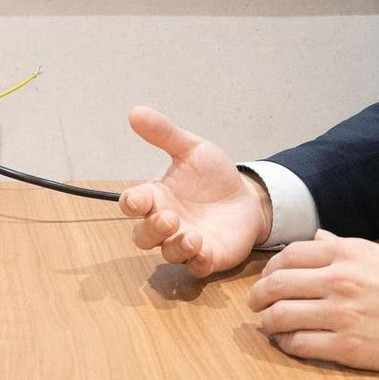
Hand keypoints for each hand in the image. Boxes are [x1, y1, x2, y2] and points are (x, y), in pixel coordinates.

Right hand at [118, 106, 269, 276]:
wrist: (247, 196)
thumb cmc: (212, 175)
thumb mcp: (191, 149)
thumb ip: (164, 134)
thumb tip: (136, 111)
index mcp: (156, 197)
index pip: (132, 204)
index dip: (131, 203)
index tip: (138, 199)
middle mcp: (166, 223)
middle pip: (143, 236)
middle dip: (151, 230)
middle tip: (169, 218)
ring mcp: (185, 242)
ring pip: (168, 254)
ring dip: (175, 247)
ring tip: (192, 237)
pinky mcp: (208, 258)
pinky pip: (195, 267)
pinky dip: (197, 263)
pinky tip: (204, 252)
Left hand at [249, 231, 378, 374]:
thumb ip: (344, 246)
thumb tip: (317, 237)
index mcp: (347, 254)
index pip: (288, 256)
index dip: (269, 269)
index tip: (266, 279)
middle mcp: (339, 281)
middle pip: (276, 285)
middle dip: (258, 296)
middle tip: (256, 304)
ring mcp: (342, 315)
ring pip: (280, 316)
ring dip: (268, 322)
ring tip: (270, 326)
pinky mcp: (349, 347)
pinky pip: (300, 345)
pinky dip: (288, 345)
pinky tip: (290, 344)